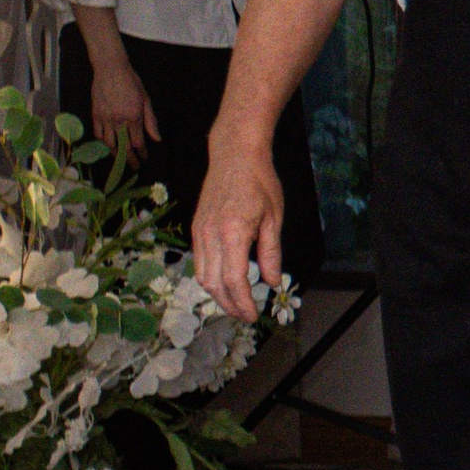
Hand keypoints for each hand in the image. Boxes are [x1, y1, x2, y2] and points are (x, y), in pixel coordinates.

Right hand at [86, 46, 159, 157]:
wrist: (110, 69)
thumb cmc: (131, 82)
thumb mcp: (145, 99)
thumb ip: (150, 121)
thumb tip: (157, 139)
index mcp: (134, 116)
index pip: (138, 142)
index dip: (141, 153)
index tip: (144, 159)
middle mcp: (119, 120)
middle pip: (124, 147)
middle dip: (129, 159)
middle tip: (134, 167)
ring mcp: (105, 118)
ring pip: (109, 143)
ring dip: (115, 154)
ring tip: (120, 160)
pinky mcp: (95, 115)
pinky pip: (98, 134)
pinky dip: (103, 142)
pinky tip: (108, 146)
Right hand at [194, 128, 283, 319]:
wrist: (234, 155)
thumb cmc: (259, 182)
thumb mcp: (274, 218)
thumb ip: (272, 253)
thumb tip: (272, 282)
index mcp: (233, 233)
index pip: (234, 280)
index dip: (243, 302)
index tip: (254, 315)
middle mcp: (211, 235)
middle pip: (214, 284)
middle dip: (230, 305)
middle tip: (246, 315)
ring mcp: (199, 232)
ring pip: (202, 276)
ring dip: (218, 295)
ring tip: (236, 303)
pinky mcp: (195, 228)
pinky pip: (199, 262)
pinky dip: (210, 278)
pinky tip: (224, 283)